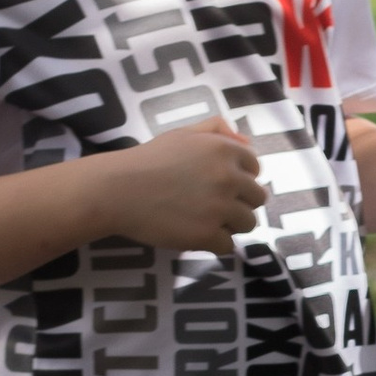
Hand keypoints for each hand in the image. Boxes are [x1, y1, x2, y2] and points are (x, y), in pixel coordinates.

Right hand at [112, 119, 267, 255]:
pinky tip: (193, 233)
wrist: (117, 189)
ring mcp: (219, 208)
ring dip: (230, 224)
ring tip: (204, 220)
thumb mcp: (183, 133)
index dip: (239, 178)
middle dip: (238, 202)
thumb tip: (246, 142)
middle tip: (211, 204)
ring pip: (247, 223)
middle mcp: (229, 177)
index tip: (219, 184)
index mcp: (225, 150)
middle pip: (257, 198)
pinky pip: (227, 245)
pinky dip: (213, 243)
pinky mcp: (206, 235)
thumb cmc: (148, 159)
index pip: (254, 168)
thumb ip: (217, 130)